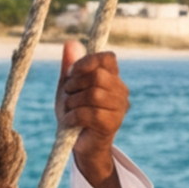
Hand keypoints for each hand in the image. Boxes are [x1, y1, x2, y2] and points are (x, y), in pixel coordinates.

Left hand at [54, 44, 130, 187]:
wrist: (80, 145)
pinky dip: (72, 117)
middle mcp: (121, 91)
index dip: (86, 62)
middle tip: (67, 96)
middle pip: (98, 76)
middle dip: (75, 85)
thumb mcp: (69, 87)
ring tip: (68, 110)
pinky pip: (89, 113)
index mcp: (113, 78)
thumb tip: (70, 42)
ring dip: (72, 102)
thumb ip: (70, 66)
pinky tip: (69, 123)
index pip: (107, 58)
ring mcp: (119, 108)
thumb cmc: (75, 112)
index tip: (72, 74)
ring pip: (94, 95)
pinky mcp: (111, 124)